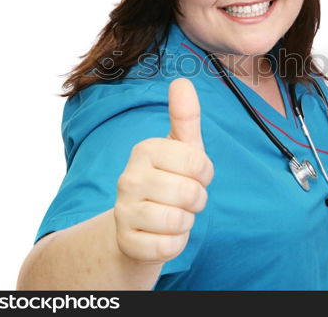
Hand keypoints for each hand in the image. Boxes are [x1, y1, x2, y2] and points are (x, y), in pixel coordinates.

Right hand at [114, 78, 213, 263]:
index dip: (205, 174)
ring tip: (172, 213)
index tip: (192, 175)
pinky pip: (169, 247)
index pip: (199, 163)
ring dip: (185, 222)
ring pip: (179, 221)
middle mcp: (129, 177)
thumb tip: (182, 81)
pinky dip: (175, 243)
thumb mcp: (181, 147)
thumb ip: (185, 116)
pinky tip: (162, 234)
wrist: (138, 224)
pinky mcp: (126, 241)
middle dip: (197, 200)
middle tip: (183, 198)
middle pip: (191, 194)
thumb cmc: (168, 179)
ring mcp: (123, 210)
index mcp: (146, 149)